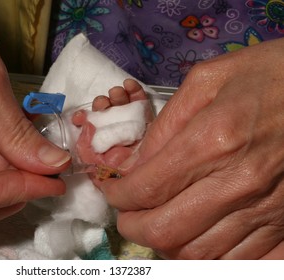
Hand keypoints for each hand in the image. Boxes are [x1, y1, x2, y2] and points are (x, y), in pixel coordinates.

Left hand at [72, 79, 148, 181]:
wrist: (144, 174)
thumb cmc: (117, 171)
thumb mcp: (95, 163)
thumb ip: (85, 148)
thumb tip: (84, 127)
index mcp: (102, 143)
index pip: (91, 127)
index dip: (85, 118)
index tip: (79, 116)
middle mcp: (116, 134)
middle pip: (108, 113)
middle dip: (103, 104)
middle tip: (102, 103)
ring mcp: (132, 127)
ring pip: (122, 106)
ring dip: (117, 96)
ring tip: (116, 93)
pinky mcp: (148, 122)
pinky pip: (141, 104)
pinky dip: (135, 91)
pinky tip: (129, 85)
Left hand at [99, 38, 283, 258]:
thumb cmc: (270, 74)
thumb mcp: (208, 80)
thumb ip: (166, 123)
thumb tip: (137, 163)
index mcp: (213, 141)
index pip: (146, 189)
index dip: (118, 195)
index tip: (112, 189)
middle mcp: (239, 184)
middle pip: (166, 231)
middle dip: (133, 227)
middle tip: (127, 213)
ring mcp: (267, 210)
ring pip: (199, 255)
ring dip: (167, 245)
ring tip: (158, 224)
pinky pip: (240, 262)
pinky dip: (209, 258)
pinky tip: (198, 237)